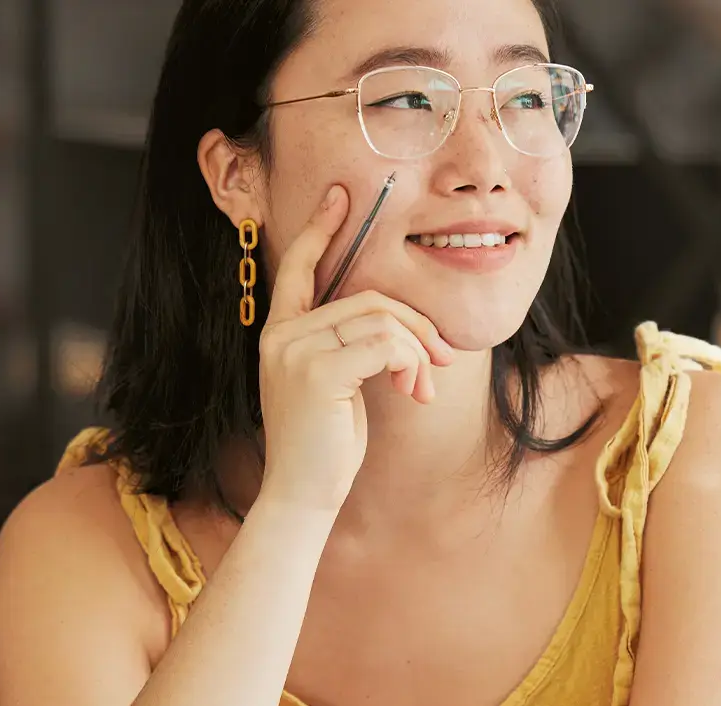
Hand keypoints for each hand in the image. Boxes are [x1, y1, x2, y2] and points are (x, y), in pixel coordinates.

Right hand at [256, 185, 454, 513]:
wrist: (303, 494)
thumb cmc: (325, 445)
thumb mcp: (339, 385)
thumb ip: (356, 347)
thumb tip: (406, 329)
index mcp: (282, 333)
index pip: (298, 267)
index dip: (321, 230)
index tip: (342, 197)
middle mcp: (281, 336)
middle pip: (367, 298)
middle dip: (416, 326)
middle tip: (440, 360)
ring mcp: (295, 352)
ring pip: (380, 320)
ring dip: (417, 352)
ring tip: (422, 387)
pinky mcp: (317, 372)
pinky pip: (384, 345)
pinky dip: (410, 364)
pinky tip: (412, 392)